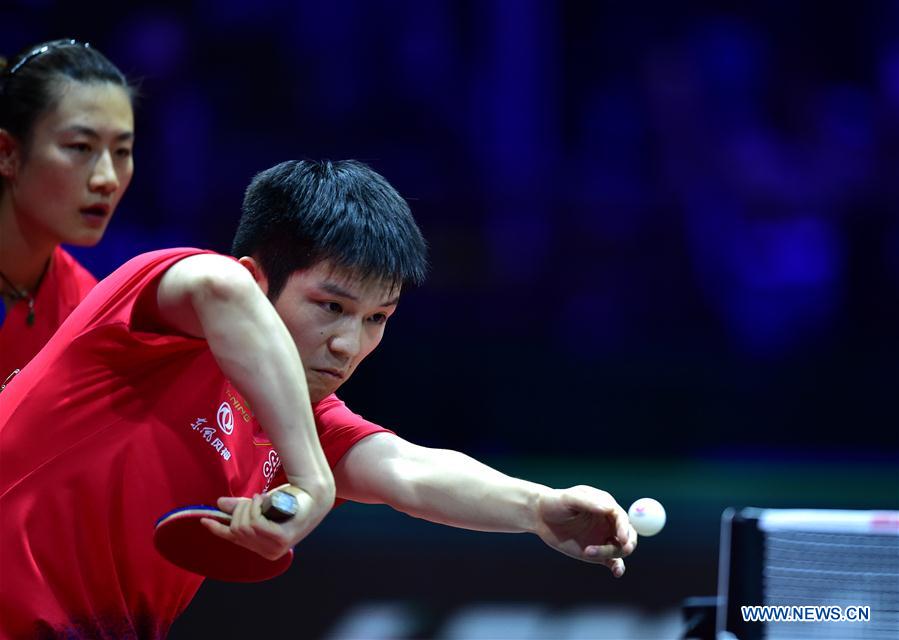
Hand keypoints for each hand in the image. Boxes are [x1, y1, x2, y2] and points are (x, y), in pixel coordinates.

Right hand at [201, 484, 330, 560]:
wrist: (312, 493)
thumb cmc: (289, 500)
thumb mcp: (261, 506)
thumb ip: (240, 507)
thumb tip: (219, 504)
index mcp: (262, 548)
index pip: (234, 540)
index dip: (218, 529)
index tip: (204, 520)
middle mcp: (269, 553)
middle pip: (237, 530)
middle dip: (240, 510)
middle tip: (254, 499)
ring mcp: (276, 548)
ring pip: (244, 526)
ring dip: (250, 507)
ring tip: (262, 499)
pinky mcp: (281, 538)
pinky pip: (255, 523)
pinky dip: (256, 508)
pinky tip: (263, 500)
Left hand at [534, 485, 636, 576]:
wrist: (542, 517)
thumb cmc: (556, 502)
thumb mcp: (569, 498)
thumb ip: (588, 502)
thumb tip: (608, 508)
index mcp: (606, 506)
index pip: (622, 517)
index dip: (624, 528)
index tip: (622, 538)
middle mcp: (609, 523)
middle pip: (628, 535)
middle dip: (628, 543)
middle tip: (622, 548)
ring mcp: (604, 538)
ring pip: (620, 549)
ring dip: (609, 554)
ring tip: (587, 552)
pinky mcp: (598, 553)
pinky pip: (613, 562)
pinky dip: (617, 567)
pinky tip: (617, 572)